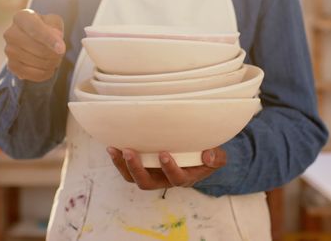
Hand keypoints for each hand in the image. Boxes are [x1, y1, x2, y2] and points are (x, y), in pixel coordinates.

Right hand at [3, 9, 65, 81]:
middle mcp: (11, 33)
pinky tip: (49, 69)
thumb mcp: (53, 21)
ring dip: (51, 64)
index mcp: (21, 17)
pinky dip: (44, 73)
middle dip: (54, 54)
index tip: (61, 49)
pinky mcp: (11, 65)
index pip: (35, 28)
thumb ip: (56, 29)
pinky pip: (31, 74)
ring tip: (55, 59)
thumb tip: (56, 45)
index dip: (49, 40)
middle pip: (37, 48)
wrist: (33, 39)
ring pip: (36, 62)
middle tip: (61, 53)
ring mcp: (9, 50)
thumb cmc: (45, 27)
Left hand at [107, 147, 226, 189]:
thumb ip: (216, 158)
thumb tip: (208, 156)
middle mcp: (165, 179)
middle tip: (129, 152)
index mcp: (184, 178)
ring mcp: (152, 174)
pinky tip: (113, 147)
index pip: (176, 179)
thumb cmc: (206, 155)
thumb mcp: (217, 157)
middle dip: (137, 169)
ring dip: (123, 165)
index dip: (169, 169)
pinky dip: (119, 160)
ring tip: (115, 150)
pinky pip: (128, 169)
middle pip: (147, 183)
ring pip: (134, 178)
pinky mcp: (143, 166)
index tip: (164, 154)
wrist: (197, 155)